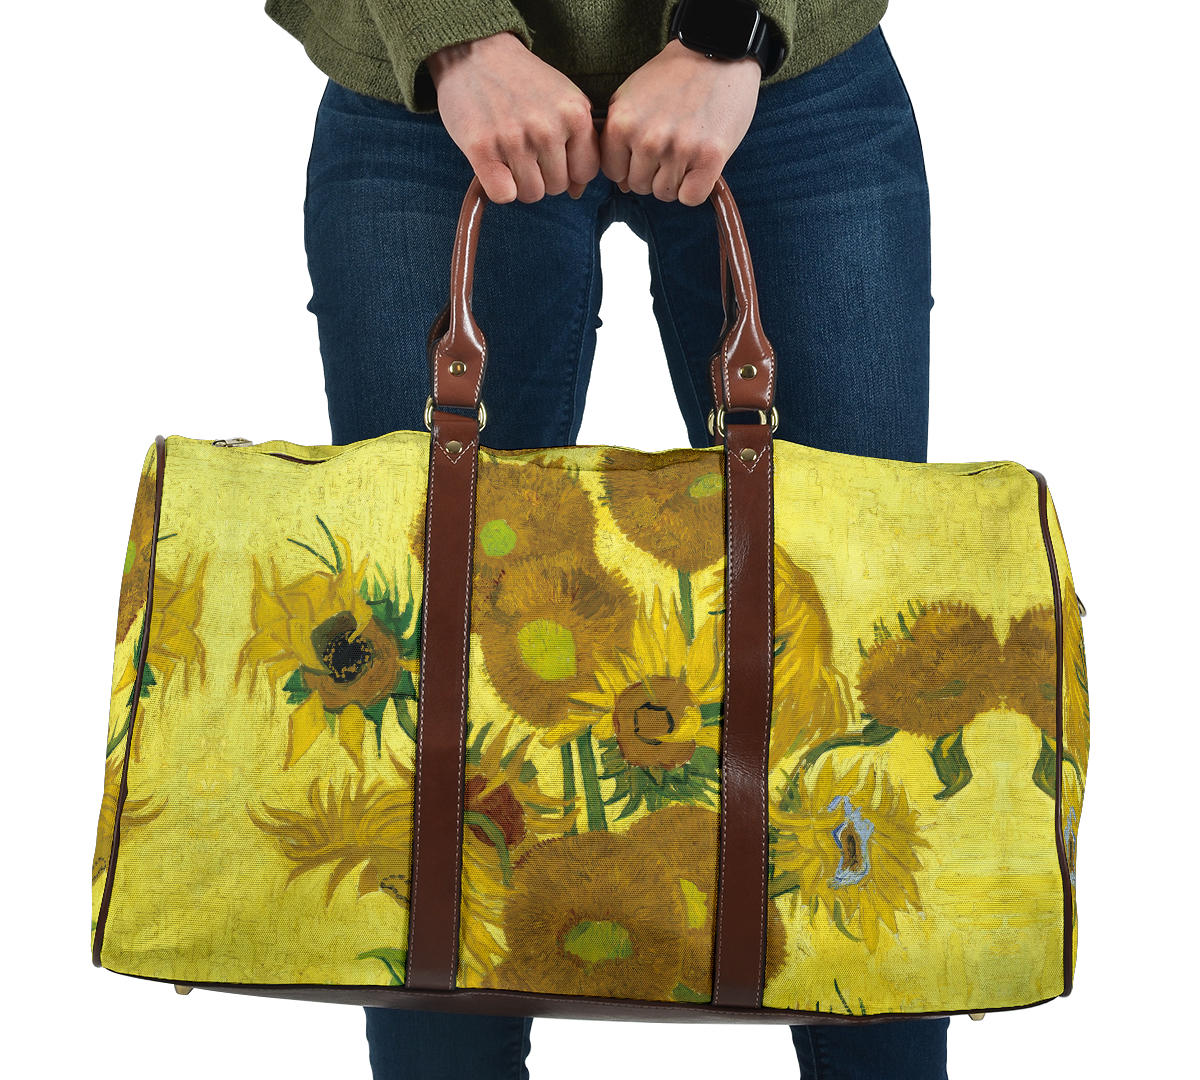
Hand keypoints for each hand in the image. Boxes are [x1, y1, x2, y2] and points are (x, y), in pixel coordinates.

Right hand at [427, 31, 600, 203]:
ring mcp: (514, 139)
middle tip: (525, 148)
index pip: (585, 172)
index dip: (569, 169)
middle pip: (558, 187)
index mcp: (575, 114)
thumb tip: (577, 192)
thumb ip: (578, 141)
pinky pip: (504, 195)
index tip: (553, 154)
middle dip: (543, 175)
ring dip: (520, 182)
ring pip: (531, 194)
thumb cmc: (520, 81)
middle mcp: (547, 128)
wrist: (473, 53)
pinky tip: (494, 166)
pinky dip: (499, 188)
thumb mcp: (562, 99)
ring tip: (509, 154)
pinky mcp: (482, 149)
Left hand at [601, 39, 760, 205]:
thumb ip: (618, 136)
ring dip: (675, 180)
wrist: (717, 51)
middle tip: (671, 146)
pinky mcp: (709, 158)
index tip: (644, 151)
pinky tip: (699, 167)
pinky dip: (695, 188)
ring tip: (686, 151)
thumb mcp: (631, 96)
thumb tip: (621, 184)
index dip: (629, 166)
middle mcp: (648, 139)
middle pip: (639, 186)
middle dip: (652, 173)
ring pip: (665, 194)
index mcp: (622, 124)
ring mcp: (679, 150)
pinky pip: (691, 198)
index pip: (614, 173)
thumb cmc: (673, 76)